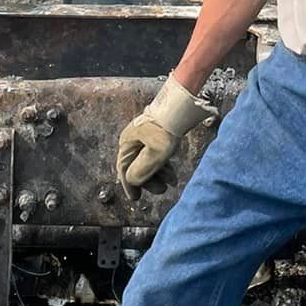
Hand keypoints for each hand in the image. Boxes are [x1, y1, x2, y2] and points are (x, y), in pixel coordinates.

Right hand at [116, 76, 215, 195]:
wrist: (181, 107)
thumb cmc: (166, 128)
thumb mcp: (155, 154)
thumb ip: (142, 170)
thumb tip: (132, 180)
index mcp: (128, 142)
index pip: (124, 168)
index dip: (130, 185)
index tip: (136, 198)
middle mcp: (134, 138)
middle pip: (137, 165)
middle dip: (149, 180)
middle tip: (161, 191)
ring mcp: (146, 135)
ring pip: (149, 160)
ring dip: (159, 173)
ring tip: (172, 182)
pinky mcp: (158, 133)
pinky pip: (158, 153)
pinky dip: (164, 164)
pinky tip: (172, 171)